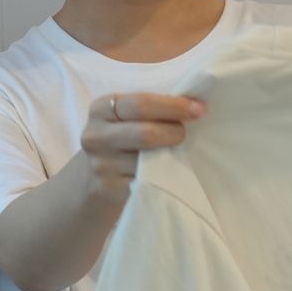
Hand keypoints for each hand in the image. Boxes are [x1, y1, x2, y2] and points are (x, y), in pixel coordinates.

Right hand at [78, 92, 206, 202]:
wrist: (93, 176)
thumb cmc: (121, 137)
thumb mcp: (125, 116)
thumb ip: (151, 106)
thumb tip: (194, 102)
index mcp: (101, 108)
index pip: (140, 103)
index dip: (174, 106)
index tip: (199, 109)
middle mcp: (96, 136)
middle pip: (146, 133)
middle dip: (174, 132)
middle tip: (184, 133)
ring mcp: (101, 165)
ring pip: (148, 160)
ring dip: (170, 155)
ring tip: (173, 151)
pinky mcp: (109, 188)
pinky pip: (146, 181)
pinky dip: (162, 174)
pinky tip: (165, 170)